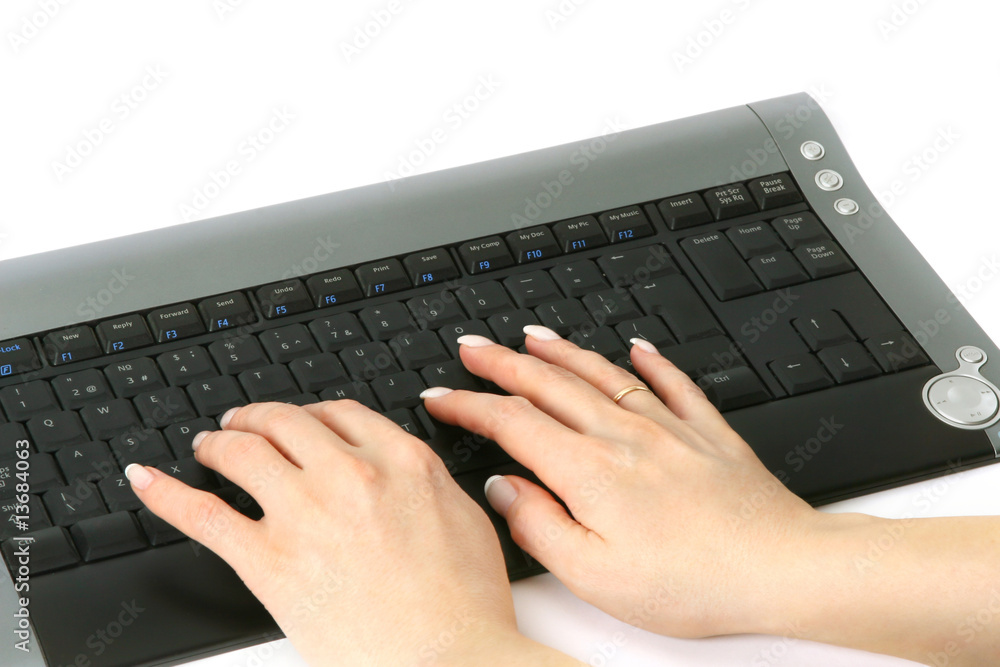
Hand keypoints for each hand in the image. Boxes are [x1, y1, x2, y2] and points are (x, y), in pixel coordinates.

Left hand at [125, 400, 578, 665]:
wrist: (449, 658)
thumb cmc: (466, 603)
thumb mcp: (465, 517)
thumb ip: (427, 479)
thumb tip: (406, 467)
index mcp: (400, 460)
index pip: (339, 414)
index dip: (310, 413)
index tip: (300, 421)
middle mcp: (348, 474)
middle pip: (285, 422)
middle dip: (256, 418)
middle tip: (242, 424)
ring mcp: (304, 513)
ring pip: (241, 452)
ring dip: (216, 442)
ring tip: (207, 447)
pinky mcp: (268, 560)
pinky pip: (202, 515)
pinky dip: (167, 493)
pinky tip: (147, 481)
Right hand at [422, 327, 838, 638]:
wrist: (779, 569)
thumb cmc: (692, 583)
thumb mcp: (595, 575)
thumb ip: (539, 526)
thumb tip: (504, 488)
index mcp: (591, 471)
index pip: (513, 422)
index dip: (469, 406)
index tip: (441, 397)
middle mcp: (625, 436)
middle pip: (550, 384)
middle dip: (501, 362)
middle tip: (471, 348)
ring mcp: (669, 427)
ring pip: (602, 374)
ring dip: (561, 351)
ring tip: (532, 335)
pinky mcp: (707, 433)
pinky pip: (672, 382)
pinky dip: (649, 361)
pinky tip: (636, 346)